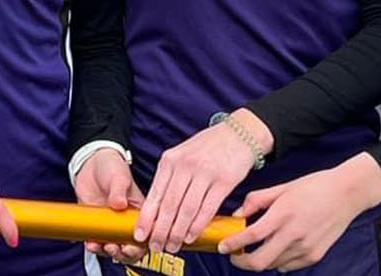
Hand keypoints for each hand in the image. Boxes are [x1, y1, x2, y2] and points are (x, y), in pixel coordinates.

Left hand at [73, 146, 146, 262]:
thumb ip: (119, 190)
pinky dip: (93, 246)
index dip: (140, 245)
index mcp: (139, 212)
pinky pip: (96, 241)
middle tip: (114, 248)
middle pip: (130, 247)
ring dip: (107, 252)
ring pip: (113, 248)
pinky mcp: (96, 225)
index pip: (146, 235)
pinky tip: (89, 243)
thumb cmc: (112, 167)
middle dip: (123, 253)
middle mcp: (126, 222)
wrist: (90, 163)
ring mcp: (111, 225)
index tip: (131, 246)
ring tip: (99, 246)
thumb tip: (119, 204)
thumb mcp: (119, 176)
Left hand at [137, 109, 268, 254]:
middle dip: (160, 231)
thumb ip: (170, 177)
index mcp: (170, 160)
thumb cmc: (209, 147)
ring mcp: (205, 173)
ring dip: (178, 233)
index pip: (154, 194)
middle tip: (155, 247)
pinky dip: (197, 226)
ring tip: (173, 246)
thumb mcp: (183, 154)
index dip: (146, 218)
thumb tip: (157, 208)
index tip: (140, 235)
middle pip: (169, 205)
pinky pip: (207, 208)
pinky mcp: (224, 181)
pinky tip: (192, 236)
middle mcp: (185, 166)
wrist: (240, 133)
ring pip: (186, 210)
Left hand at [220, 154, 380, 272]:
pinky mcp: (314, 255)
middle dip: (241, 262)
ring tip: (256, 248)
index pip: (252, 235)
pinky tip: (277, 248)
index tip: (223, 247)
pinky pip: (287, 266)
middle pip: (260, 261)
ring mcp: (306, 247)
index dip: (233, 244)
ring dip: (260, 260)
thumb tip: (238, 214)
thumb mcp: (282, 187)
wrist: (347, 193)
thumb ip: (257, 200)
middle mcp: (294, 233)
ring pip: (272, 265)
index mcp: (284, 213)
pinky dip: (277, 261)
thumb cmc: (315, 187)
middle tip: (235, 255)